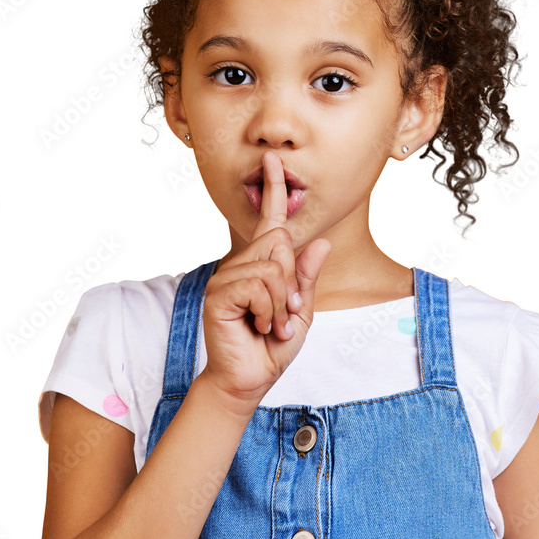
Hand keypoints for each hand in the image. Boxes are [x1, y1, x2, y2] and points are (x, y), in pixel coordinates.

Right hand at [199, 151, 331, 408]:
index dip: (273, 189)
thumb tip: (319, 242)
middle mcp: (240, 265)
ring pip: (272, 267)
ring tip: (272, 324)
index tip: (274, 159)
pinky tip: (259, 325)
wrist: (249, 379)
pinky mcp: (219, 293)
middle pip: (279, 244)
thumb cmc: (272, 346)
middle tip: (286, 313)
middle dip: (293, 282)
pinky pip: (258, 285)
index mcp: (261, 265)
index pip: (269, 221)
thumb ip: (307, 278)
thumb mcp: (301, 311)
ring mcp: (227, 277)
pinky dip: (269, 309)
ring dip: (282, 303)